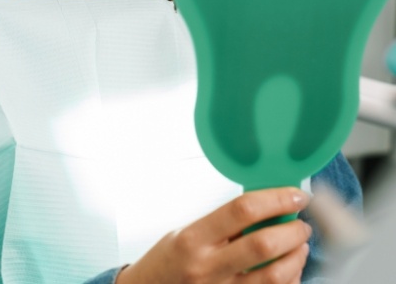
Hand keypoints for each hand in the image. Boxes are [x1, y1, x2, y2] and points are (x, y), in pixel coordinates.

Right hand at [116, 187, 310, 283]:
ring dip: (296, 257)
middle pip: (263, 245)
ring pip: (274, 276)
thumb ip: (221, 224)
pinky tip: (290, 269)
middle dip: (292, 231)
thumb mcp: (185, 233)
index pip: (241, 210)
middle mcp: (208, 267)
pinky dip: (289, 280)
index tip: (295, 195)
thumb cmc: (167, 262)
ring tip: (300, 245)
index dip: (275, 199)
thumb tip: (264, 207)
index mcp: (194, 238)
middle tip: (302, 222)